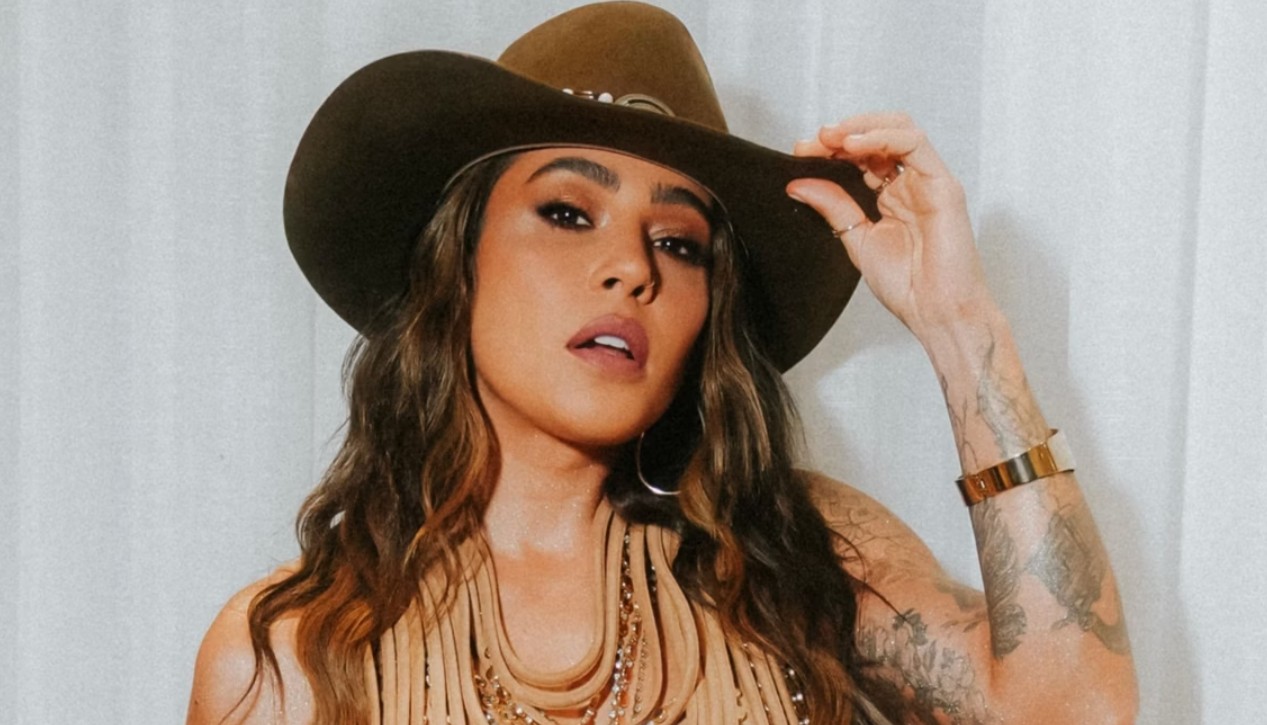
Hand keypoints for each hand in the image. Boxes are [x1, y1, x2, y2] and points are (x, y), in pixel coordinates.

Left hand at [786, 113, 994, 337]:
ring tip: (829, 137)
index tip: (801, 153)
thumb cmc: (908, 286)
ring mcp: (928, 181)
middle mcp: (910, 183)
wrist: (936, 313)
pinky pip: (915, 144)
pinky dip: (882, 137)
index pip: (861, 156)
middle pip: (877, 137)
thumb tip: (799, 184)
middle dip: (841, 134)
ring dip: (860, 127)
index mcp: (890, 196)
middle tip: (811, 142)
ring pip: (898, 130)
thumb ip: (834, 208)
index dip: (831, 149)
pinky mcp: (943, 184)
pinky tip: (853, 145)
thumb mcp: (857, 240)